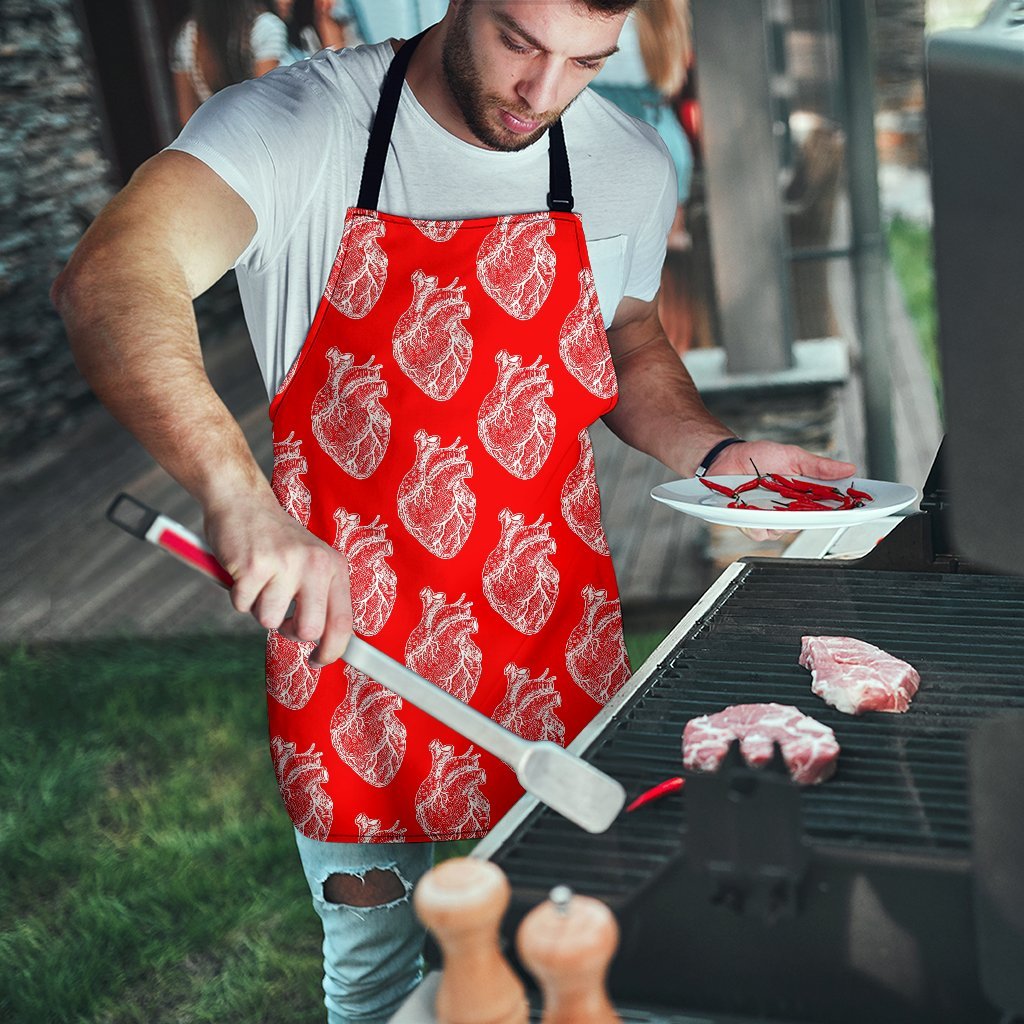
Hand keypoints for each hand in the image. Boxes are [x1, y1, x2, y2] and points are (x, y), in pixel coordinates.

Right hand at [204, 495, 352, 665]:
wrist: (243, 501)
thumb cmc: (276, 541)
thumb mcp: (310, 562)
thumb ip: (320, 597)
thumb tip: (324, 644)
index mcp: (334, 566)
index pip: (343, 621)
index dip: (332, 650)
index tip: (318, 661)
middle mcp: (315, 564)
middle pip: (309, 630)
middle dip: (290, 632)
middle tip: (280, 616)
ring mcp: (285, 564)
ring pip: (269, 620)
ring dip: (258, 607)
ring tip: (260, 581)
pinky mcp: (254, 565)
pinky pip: (242, 606)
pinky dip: (238, 595)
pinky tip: (243, 572)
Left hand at [707, 440, 856, 542]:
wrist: (727, 457)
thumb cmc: (759, 456)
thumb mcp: (793, 456)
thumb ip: (819, 466)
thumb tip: (849, 468)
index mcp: (803, 496)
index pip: (828, 508)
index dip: (843, 511)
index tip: (856, 508)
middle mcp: (789, 510)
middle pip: (808, 523)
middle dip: (810, 516)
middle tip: (805, 502)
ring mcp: (770, 518)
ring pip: (784, 531)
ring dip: (780, 518)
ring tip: (771, 500)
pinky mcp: (751, 523)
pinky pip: (760, 532)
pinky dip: (758, 522)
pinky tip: (753, 509)